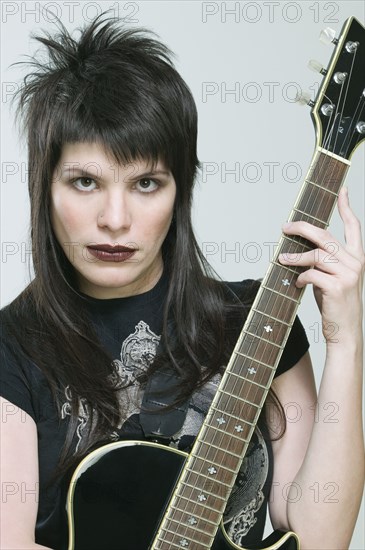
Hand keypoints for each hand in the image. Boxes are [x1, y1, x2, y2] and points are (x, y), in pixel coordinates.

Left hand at [278, 187, 364, 344]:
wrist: (345, 330)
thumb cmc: (336, 303)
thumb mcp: (333, 277)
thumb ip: (323, 261)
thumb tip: (299, 247)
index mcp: (357, 256)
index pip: (354, 226)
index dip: (347, 206)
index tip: (343, 190)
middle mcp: (356, 262)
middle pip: (325, 236)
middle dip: (302, 228)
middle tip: (285, 227)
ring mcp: (349, 274)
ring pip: (315, 255)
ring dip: (295, 257)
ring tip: (282, 260)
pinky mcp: (338, 287)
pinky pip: (311, 273)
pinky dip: (300, 277)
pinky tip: (298, 283)